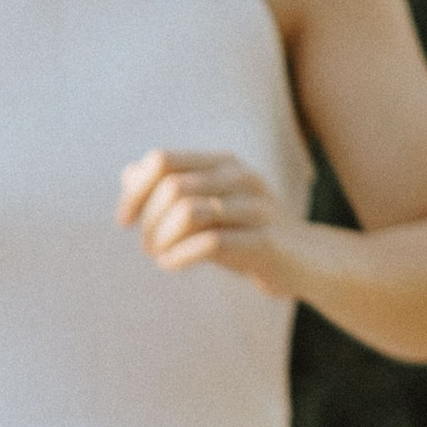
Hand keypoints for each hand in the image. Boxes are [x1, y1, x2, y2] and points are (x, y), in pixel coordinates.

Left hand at [118, 148, 295, 293]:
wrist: (302, 260)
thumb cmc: (244, 234)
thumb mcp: (205, 208)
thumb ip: (169, 189)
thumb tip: (128, 173)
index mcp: (221, 163)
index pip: (162, 160)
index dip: (134, 191)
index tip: (124, 221)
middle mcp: (240, 176)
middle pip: (172, 187)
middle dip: (149, 222)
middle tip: (148, 247)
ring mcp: (256, 207)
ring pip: (189, 211)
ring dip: (162, 240)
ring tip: (160, 256)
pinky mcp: (265, 240)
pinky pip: (211, 242)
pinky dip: (181, 256)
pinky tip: (171, 265)